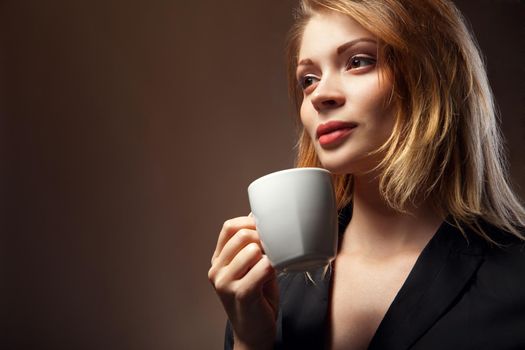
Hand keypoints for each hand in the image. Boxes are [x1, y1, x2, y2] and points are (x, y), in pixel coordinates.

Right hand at [208, 216, 278, 349]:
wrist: (254, 334)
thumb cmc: (257, 299)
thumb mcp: (252, 267)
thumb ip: (253, 245)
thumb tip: (257, 217)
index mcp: (218, 261)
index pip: (229, 228)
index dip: (250, 223)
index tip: (266, 230)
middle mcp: (217, 270)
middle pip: (241, 235)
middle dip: (263, 238)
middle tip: (275, 250)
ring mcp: (225, 283)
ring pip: (252, 250)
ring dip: (269, 255)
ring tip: (273, 266)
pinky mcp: (241, 294)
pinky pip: (262, 268)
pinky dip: (273, 266)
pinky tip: (275, 274)